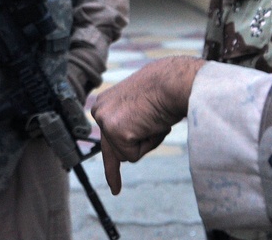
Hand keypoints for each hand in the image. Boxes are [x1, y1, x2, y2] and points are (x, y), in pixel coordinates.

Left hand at [91, 55, 204, 194]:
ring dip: (146, 143)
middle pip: (112, 149)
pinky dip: (148, 144)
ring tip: (154, 120)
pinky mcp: (115, 132)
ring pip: (127, 154)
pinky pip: (134, 155)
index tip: (109, 176)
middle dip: (113, 171)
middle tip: (115, 189)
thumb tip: (133, 140)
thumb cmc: (165, 90)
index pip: (106, 135)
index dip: (110, 157)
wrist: (172, 82)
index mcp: (106, 103)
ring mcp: (105, 121)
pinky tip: (152, 123)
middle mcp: (99, 111)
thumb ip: (133, 122)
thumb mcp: (143, 106)